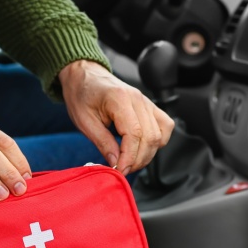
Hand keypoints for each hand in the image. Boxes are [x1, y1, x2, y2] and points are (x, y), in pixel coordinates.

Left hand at [59, 60, 173, 174]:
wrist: (85, 77)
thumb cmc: (82, 95)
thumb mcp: (84, 121)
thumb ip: (102, 142)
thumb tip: (116, 162)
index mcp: (119, 99)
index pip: (134, 133)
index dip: (129, 157)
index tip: (120, 170)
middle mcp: (138, 98)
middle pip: (150, 136)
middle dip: (138, 159)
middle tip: (123, 169)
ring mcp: (146, 101)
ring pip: (159, 134)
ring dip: (148, 154)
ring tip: (130, 161)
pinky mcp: (150, 106)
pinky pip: (165, 126)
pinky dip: (158, 142)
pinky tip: (142, 148)